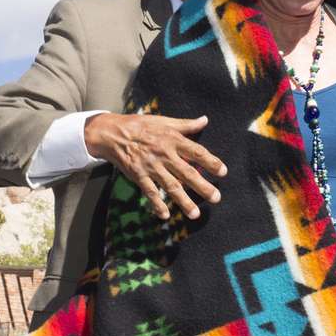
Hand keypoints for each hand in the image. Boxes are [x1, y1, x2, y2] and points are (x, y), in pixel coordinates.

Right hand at [84, 113, 226, 219]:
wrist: (113, 133)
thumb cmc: (141, 126)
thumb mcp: (164, 121)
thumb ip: (186, 125)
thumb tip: (205, 120)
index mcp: (172, 139)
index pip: (196, 152)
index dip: (211, 162)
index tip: (223, 172)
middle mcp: (164, 154)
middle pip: (187, 173)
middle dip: (202, 186)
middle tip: (216, 198)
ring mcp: (151, 166)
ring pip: (171, 186)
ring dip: (184, 201)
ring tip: (195, 214)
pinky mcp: (138, 175)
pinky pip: (150, 192)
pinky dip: (157, 204)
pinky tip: (165, 215)